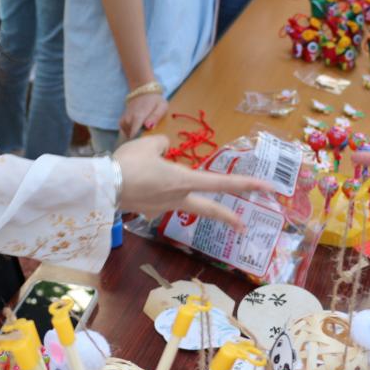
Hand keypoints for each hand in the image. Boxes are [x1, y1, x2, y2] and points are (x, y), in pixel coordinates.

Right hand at [115, 135, 272, 230]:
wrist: (102, 186)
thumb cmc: (129, 163)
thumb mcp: (149, 143)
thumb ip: (163, 144)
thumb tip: (164, 149)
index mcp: (184, 180)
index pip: (222, 182)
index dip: (247, 184)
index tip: (267, 189)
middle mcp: (178, 197)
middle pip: (210, 209)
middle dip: (228, 217)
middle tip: (243, 226)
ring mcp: (162, 207)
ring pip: (183, 205)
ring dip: (187, 198)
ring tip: (176, 185)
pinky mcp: (147, 210)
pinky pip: (158, 198)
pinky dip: (156, 190)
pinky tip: (141, 182)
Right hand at [119, 91, 167, 139]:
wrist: (143, 91)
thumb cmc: (155, 100)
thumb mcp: (161, 106)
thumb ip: (156, 117)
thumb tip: (148, 127)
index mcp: (138, 117)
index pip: (134, 135)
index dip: (139, 143)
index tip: (146, 147)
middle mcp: (128, 119)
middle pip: (130, 137)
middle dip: (138, 141)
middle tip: (148, 142)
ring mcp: (124, 119)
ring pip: (127, 135)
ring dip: (134, 138)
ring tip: (143, 136)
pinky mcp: (122, 120)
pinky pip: (123, 131)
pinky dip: (129, 134)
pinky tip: (137, 132)